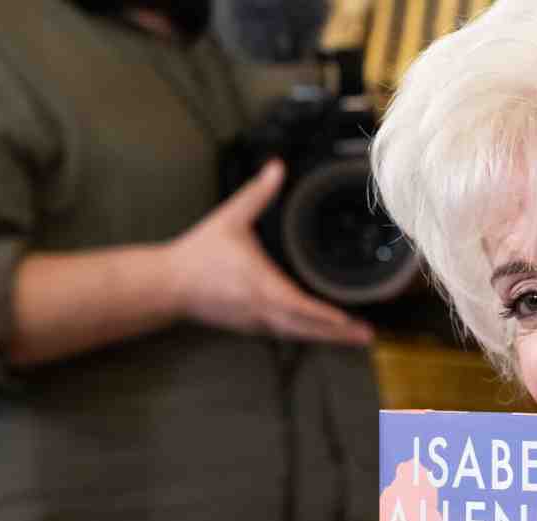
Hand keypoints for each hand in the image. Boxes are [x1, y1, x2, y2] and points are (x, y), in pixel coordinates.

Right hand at [163, 160, 374, 345]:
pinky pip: (285, 334)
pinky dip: (307, 334)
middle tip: (367, 335)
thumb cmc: (200, 253)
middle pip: (306, 328)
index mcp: (260, 285)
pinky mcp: (252, 327)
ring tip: (355, 337)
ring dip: (326, 338)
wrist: (169, 284)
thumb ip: (257, 194)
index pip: (298, 306)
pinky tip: (325, 334)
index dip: (323, 315)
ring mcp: (256, 322)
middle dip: (337, 333)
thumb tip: (277, 167)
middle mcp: (261, 309)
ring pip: (297, 334)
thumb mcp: (230, 218)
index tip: (346, 319)